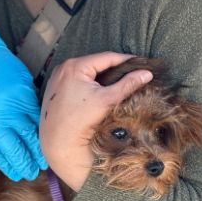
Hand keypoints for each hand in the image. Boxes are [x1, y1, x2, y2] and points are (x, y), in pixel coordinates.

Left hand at [40, 53, 152, 191]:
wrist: (59, 142)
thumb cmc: (81, 120)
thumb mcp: (107, 99)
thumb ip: (127, 84)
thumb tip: (147, 73)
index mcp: (75, 66)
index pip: (106, 58)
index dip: (126, 60)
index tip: (140, 63)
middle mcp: (63, 67)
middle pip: (95, 63)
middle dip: (114, 68)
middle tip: (131, 72)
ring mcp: (57, 77)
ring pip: (86, 71)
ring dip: (101, 75)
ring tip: (118, 80)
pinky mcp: (54, 88)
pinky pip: (76, 79)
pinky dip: (88, 82)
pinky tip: (99, 90)